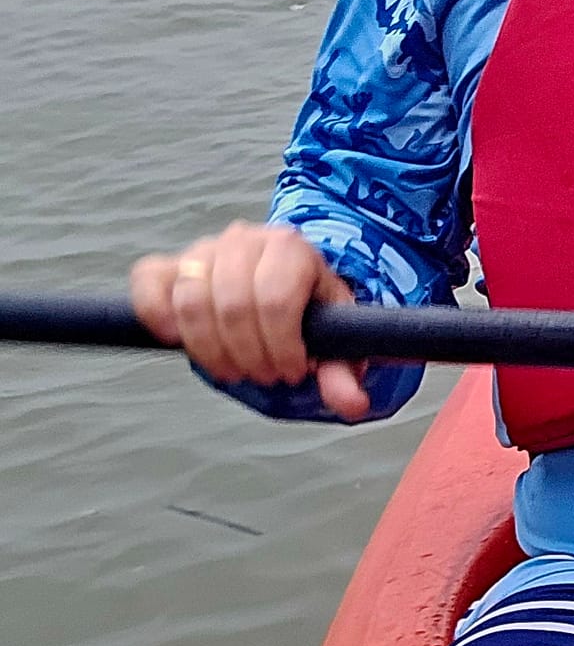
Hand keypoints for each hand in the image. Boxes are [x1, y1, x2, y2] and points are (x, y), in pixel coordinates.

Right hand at [130, 222, 368, 420]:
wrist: (283, 286)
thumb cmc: (310, 314)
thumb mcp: (335, 340)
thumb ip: (342, 372)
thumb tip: (352, 406)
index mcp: (291, 248)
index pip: (276, 300)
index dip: (281, 346)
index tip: (292, 371)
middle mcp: (244, 239)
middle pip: (232, 304)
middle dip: (248, 354)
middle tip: (264, 376)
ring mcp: (204, 249)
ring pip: (190, 298)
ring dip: (208, 348)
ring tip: (232, 370)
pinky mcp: (171, 263)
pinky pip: (148, 281)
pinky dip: (155, 313)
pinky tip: (174, 340)